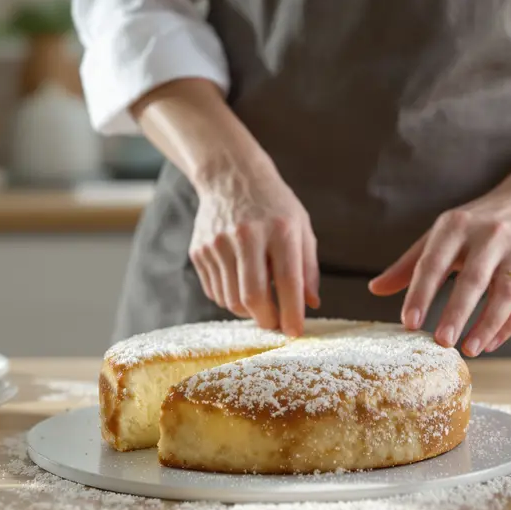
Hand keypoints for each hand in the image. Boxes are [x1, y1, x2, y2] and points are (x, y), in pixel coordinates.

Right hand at [190, 164, 319, 334]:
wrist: (231, 177)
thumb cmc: (274, 206)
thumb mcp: (301, 227)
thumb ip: (308, 268)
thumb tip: (311, 305)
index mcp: (279, 230)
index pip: (287, 281)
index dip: (292, 313)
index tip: (296, 333)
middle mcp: (246, 236)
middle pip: (253, 296)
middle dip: (266, 320)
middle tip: (275, 325)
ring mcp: (218, 243)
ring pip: (231, 299)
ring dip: (248, 311)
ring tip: (259, 302)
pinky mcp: (200, 250)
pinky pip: (215, 292)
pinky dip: (230, 298)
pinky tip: (239, 284)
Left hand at [368, 192, 510, 355]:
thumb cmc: (480, 223)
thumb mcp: (444, 234)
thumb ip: (411, 263)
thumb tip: (375, 289)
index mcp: (457, 225)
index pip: (434, 261)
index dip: (421, 293)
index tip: (409, 323)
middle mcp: (491, 234)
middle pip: (473, 279)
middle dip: (457, 312)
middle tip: (441, 342)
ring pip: (506, 293)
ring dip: (487, 324)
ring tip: (470, 349)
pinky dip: (509, 326)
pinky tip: (491, 343)